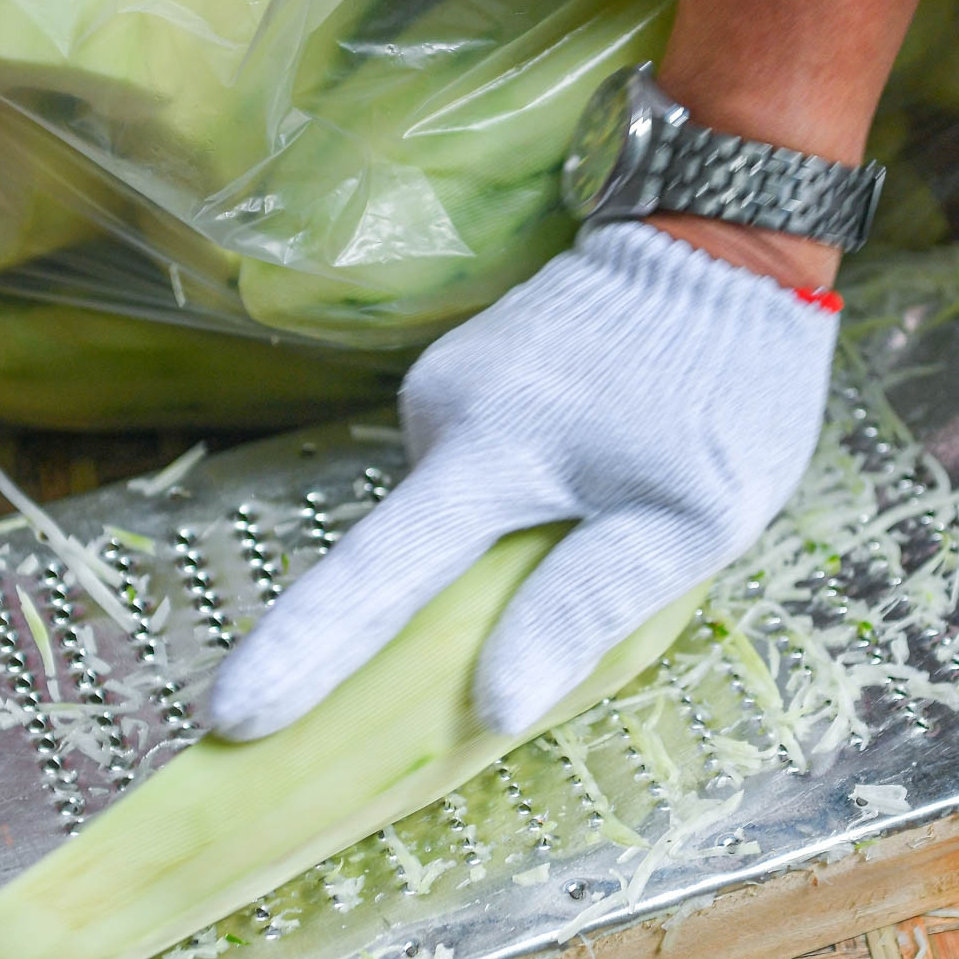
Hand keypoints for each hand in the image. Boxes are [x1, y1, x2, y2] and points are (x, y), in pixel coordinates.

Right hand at [209, 221, 837, 740]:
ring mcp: (449, 376)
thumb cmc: (728, 389)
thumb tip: (493, 704)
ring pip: (448, 506)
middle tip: (559, 572)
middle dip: (444, 598)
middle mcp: (440, 406)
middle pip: (410, 546)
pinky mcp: (468, 363)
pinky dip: (510, 495)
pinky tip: (585, 472)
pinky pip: (470, 465)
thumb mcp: (691, 519)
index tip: (230, 717)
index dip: (305, 655)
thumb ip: (585, 603)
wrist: (727, 242)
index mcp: (489, 450)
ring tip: (610, 501)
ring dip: (501, 537)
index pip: (379, 575)